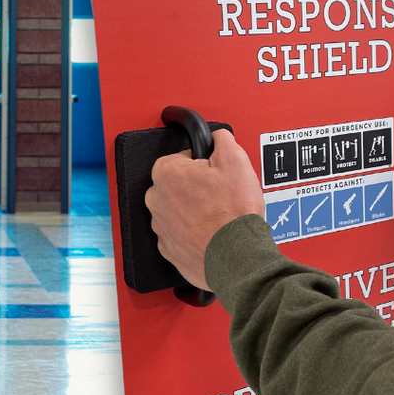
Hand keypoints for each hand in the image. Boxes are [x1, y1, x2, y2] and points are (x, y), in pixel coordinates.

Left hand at [145, 129, 265, 290]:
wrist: (237, 256)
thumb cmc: (233, 214)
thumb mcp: (236, 160)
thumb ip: (221, 140)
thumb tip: (218, 137)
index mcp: (166, 173)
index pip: (179, 158)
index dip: (201, 164)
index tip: (214, 173)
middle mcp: (156, 200)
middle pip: (175, 184)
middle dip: (195, 187)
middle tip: (219, 194)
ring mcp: (161, 228)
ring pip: (176, 210)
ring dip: (193, 210)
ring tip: (218, 215)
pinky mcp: (169, 250)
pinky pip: (179, 234)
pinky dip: (193, 233)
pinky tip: (211, 232)